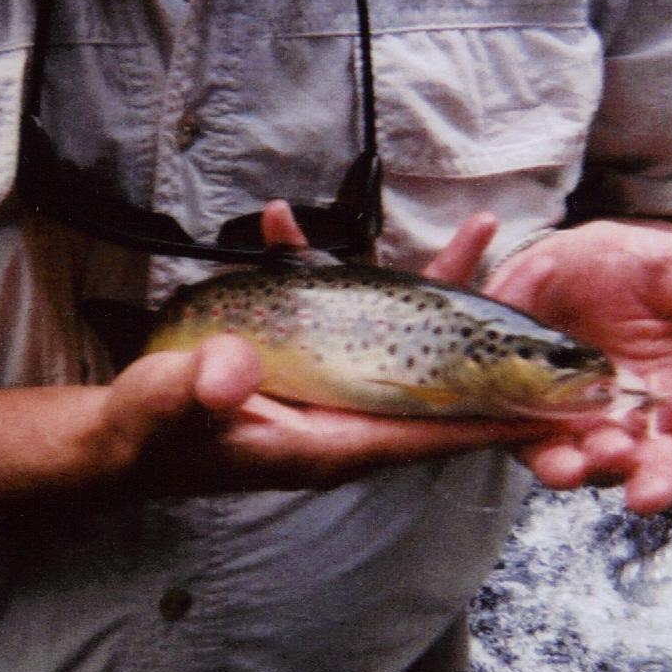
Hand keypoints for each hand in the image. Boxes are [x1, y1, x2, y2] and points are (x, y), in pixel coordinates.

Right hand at [95, 204, 548, 495]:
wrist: (119, 438)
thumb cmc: (145, 434)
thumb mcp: (165, 410)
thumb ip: (198, 392)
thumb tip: (231, 371)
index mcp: (327, 443)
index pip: (427, 432)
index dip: (490, 416)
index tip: (552, 400)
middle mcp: (342, 422)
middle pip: (434, 381)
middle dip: (482, 332)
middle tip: (528, 270)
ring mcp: (329, 395)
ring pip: (403, 346)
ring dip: (433, 290)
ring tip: (473, 229)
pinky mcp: (309, 370)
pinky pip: (349, 323)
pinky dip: (342, 275)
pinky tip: (298, 227)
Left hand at [483, 219, 671, 510]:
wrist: (564, 257)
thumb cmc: (633, 265)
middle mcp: (642, 419)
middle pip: (656, 465)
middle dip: (654, 484)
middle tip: (648, 496)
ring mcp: (590, 425)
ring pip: (598, 465)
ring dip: (598, 472)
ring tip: (598, 464)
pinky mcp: (541, 422)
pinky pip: (544, 449)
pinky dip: (550, 460)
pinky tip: (558, 462)